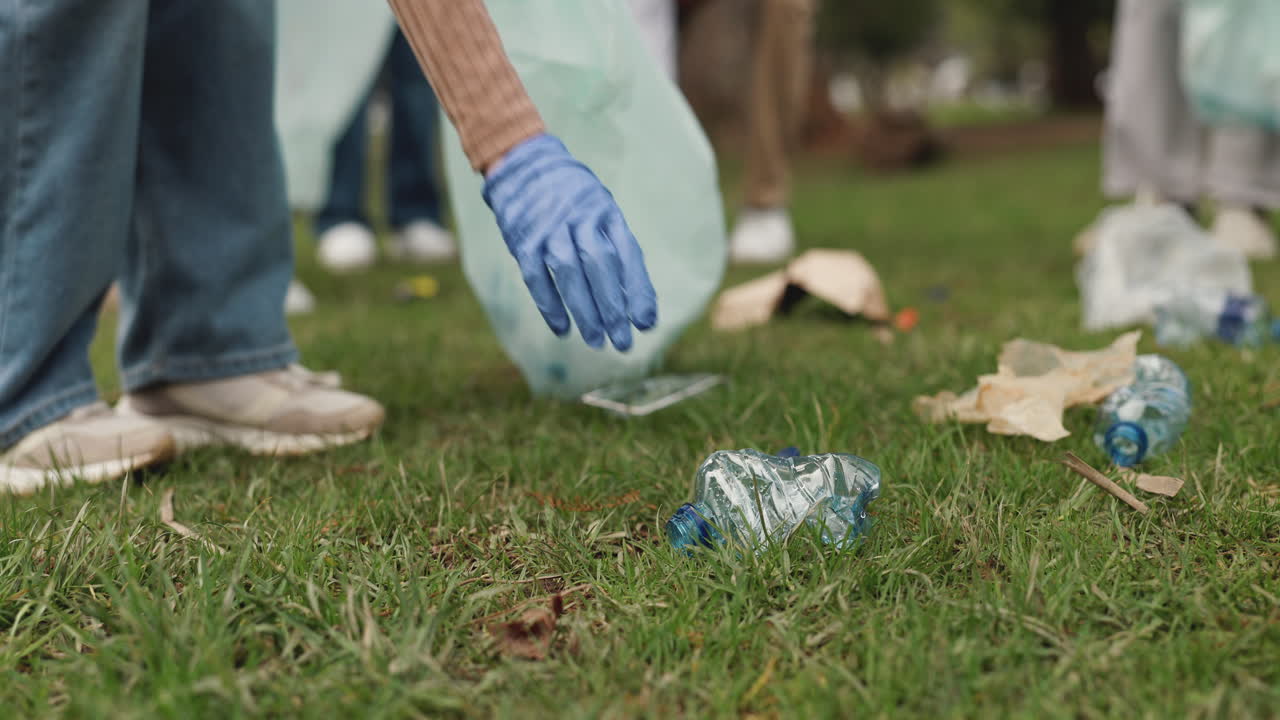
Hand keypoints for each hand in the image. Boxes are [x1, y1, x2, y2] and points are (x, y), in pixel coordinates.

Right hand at [483, 134, 657, 350]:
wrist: (523, 164)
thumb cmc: (572, 199)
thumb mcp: (601, 210)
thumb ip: (617, 248)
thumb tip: (636, 299)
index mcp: (606, 212)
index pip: (627, 254)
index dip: (637, 290)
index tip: (646, 323)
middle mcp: (579, 218)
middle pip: (600, 266)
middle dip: (613, 307)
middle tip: (622, 342)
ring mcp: (549, 228)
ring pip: (569, 273)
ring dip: (584, 310)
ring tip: (596, 341)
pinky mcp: (522, 239)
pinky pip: (536, 276)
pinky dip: (549, 305)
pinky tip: (562, 329)